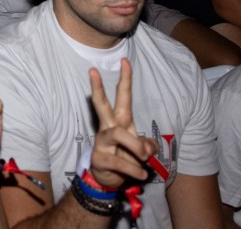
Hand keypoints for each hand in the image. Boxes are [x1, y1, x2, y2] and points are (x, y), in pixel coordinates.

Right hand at [88, 59, 157, 188]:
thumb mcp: (142, 150)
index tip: (125, 60)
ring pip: (116, 133)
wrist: (110, 180)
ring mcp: (102, 142)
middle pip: (101, 104)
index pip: (122, 96)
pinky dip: (135, 169)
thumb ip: (148, 145)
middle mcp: (108, 127)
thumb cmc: (126, 156)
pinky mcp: (99, 158)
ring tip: (146, 158)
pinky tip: (143, 175)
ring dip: (135, 146)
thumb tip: (148, 148)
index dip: (125, 79)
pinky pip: (119, 162)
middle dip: (97, 87)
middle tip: (91, 71)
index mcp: (121, 120)